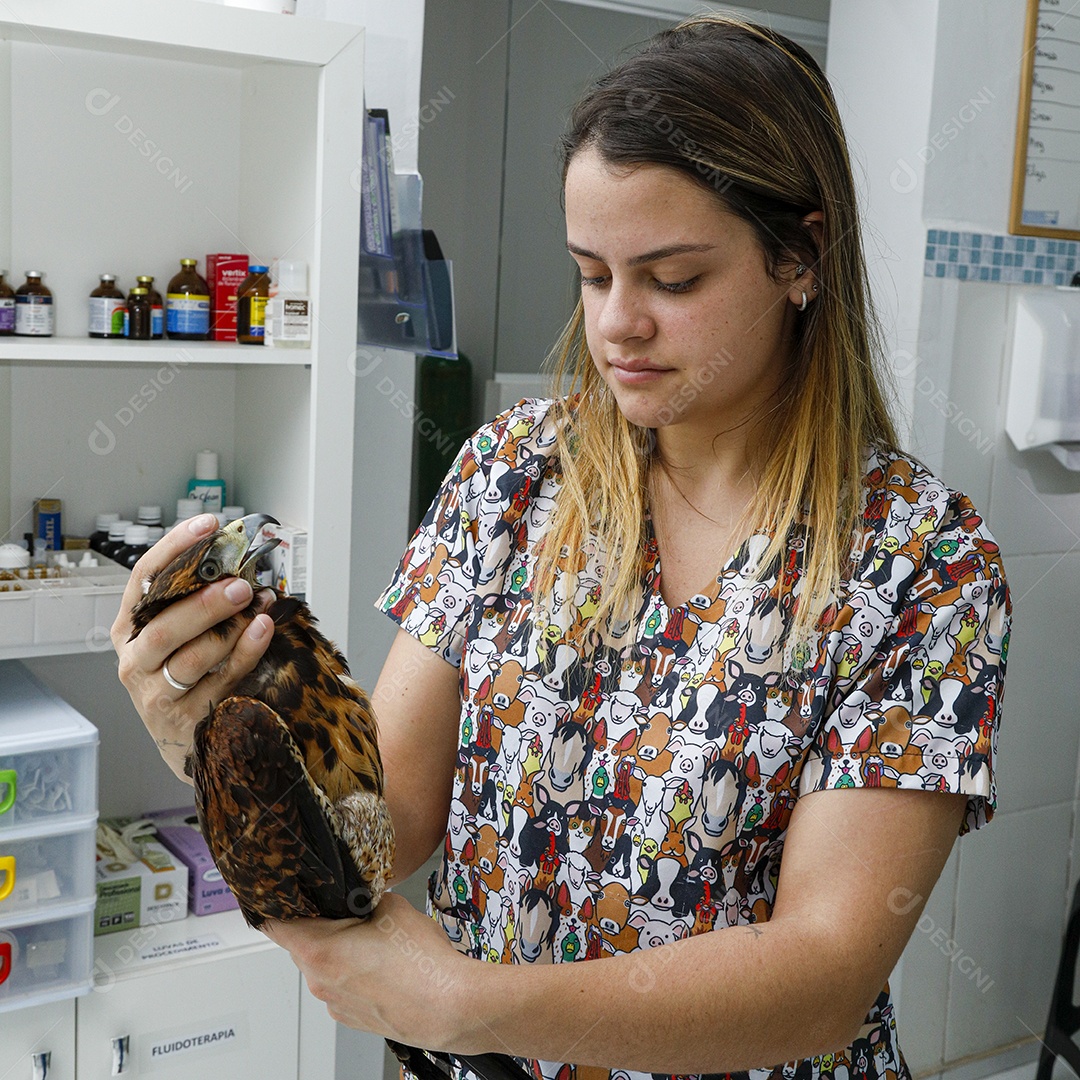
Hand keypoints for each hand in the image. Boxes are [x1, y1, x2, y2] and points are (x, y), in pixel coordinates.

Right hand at [110, 513, 275, 780]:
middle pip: (162, 627)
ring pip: (188, 659)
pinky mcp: (184, 719)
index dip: (174, 549)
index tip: (207, 525)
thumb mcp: (184, 633)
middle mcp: (134, 660)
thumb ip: (200, 600)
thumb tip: (241, 562)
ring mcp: (154, 694)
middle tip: (239, 585)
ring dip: (227, 630)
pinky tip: (263, 631)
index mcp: (129, 628)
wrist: (189, 738)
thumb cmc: (189, 675)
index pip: (144, 578)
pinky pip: (219, 682)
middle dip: (204, 603)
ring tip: (256, 606)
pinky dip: (245, 654)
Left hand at [263, 893, 470, 1048]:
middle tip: (351, 909)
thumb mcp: (391, 905)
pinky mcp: (351, 1017)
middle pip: (299, 943)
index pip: (274, 923)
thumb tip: (356, 896)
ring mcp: (334, 1003)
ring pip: (322, 965)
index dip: (280, 903)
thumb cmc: (421, 963)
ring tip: (376, 939)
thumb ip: (363, 897)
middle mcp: (319, 981)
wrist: (450, 1006)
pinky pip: (340, 985)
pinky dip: (353, 971)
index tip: (288, 892)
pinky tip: (384, 963)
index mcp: (318, 950)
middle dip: (319, 923)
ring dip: (339, 948)